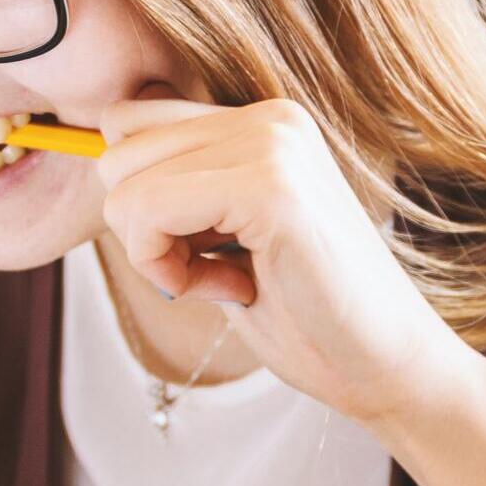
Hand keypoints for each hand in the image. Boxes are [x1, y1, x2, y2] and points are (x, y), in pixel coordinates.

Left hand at [94, 96, 485, 427]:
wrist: (387, 368)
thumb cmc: (308, 316)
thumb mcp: (226, 238)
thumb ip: (179, 192)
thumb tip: (98, 160)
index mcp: (264, 122)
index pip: (130, 123)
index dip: (140, 200)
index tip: (198, 251)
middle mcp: (270, 117)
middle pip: (116, 148)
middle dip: (142, 227)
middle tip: (212, 271)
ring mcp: (274, 144)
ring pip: (124, 182)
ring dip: (155, 251)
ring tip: (227, 279)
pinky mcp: (271, 187)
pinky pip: (147, 211)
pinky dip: (165, 267)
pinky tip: (229, 289)